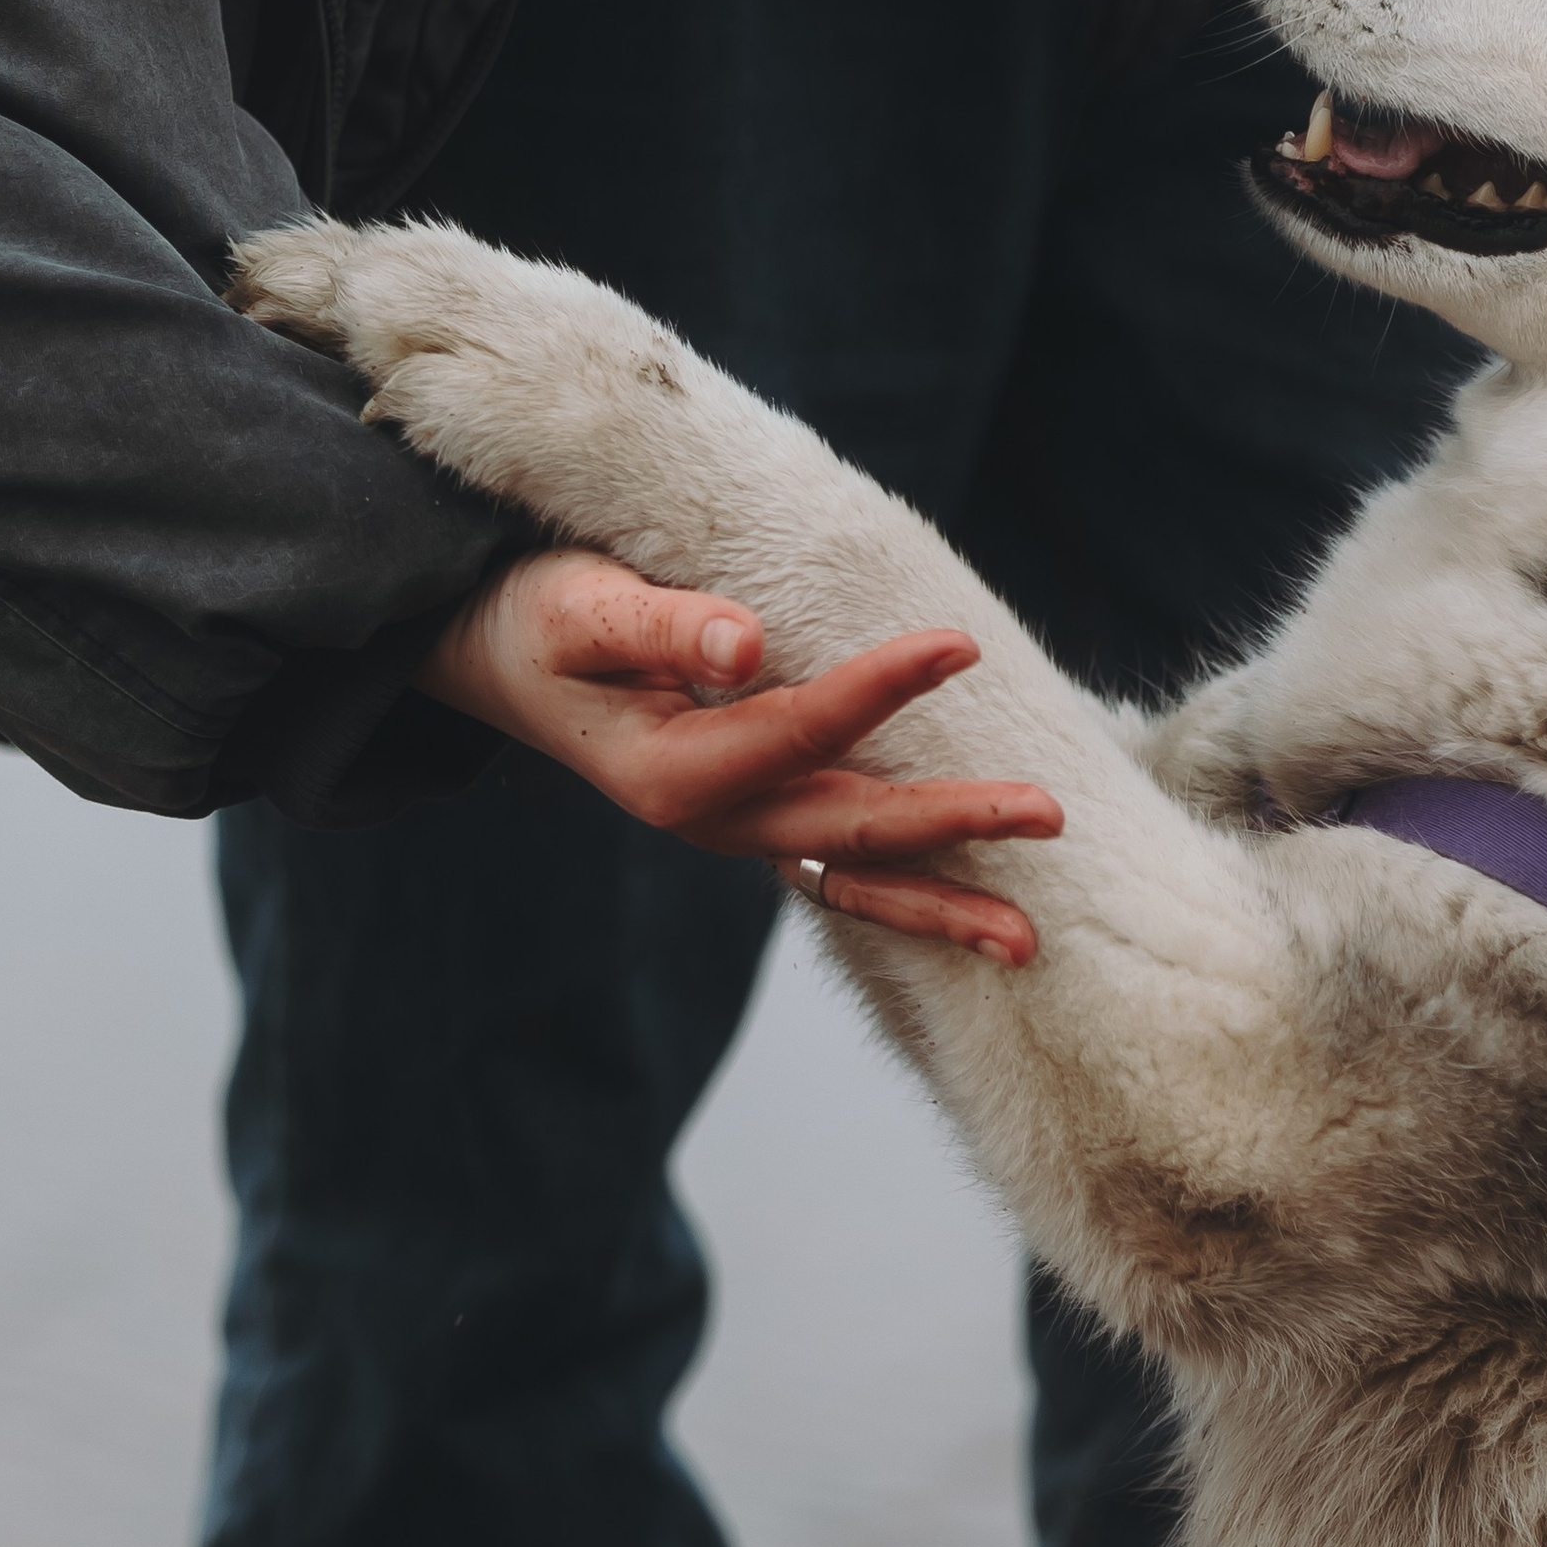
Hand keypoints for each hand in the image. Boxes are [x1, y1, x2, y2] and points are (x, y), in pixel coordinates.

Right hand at [418, 549, 1050, 961]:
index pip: (798, 730)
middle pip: (848, 830)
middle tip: (1048, 815)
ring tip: (1028, 937)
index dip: (881, 686)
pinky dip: (904, 895)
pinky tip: (972, 917)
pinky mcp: (754, 821)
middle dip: (951, 826)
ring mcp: (736, 830)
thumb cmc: (541, 620)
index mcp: (669, 771)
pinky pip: (840, 871)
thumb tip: (748, 646)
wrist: (498, 659)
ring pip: (852, 876)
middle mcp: (710, 819)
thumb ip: (662, 627)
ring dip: (941, 903)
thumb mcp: (581, 608)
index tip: (960, 643)